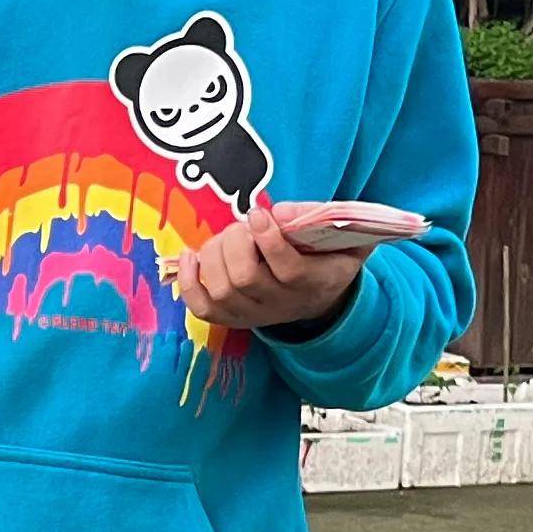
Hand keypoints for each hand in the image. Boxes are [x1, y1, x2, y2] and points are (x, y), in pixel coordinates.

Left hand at [182, 208, 365, 334]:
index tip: (257, 213)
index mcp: (315, 281)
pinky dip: (189, 281)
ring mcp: (255, 315)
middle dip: (235, 241)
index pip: (288, 270)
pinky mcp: (232, 319)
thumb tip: (279, 213)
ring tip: (225, 238)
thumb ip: (318, 216)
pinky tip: (191, 256)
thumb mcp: (342, 232)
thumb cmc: (329, 254)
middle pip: (245, 278)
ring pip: (221, 290)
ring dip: (214, 254)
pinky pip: (202, 309)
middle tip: (241, 226)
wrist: (319, 295)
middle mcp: (283, 304)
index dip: (268, 238)